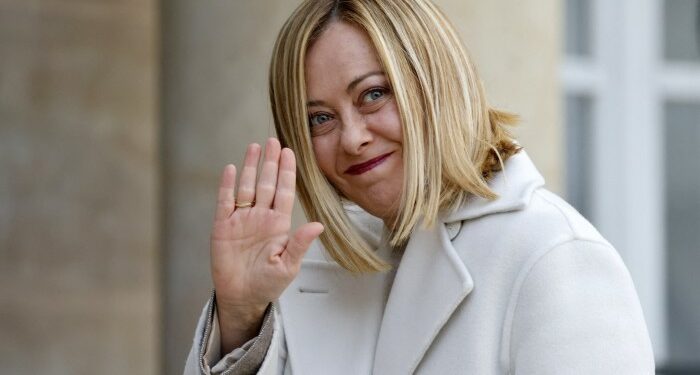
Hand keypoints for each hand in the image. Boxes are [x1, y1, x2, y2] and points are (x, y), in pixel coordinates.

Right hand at [210, 138, 322, 348]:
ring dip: (251, 167)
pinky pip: (226, 201)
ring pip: (247, 187)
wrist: (241, 297)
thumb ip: (300, 244)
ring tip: (255, 147)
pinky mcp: (223, 226)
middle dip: (270, 162)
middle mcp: (261, 217)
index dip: (286, 172)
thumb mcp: (288, 266)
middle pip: (266, 183)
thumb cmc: (267, 283)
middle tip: (274, 140)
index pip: (284, 192)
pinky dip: (228, 185)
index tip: (290, 152)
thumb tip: (318, 225)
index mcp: (279, 225)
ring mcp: (242, 220)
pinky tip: (232, 169)